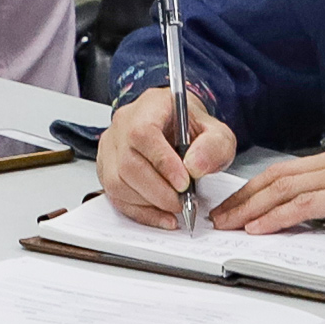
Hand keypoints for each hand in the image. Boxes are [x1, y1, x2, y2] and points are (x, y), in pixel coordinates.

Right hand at [95, 86, 232, 223]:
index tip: (184, 183)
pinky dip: (140, 212)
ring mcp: (110, 148)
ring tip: (175, 206)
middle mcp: (123, 126)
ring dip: (148, 203)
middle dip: (158, 191)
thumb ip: (214, 146)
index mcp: (149, 107)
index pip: (144, 133)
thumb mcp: (217, 132)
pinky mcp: (107, 170)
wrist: (180, 130)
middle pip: (128, 163)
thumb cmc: (193, 129)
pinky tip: (162, 216)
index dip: (162, 162)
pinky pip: (116, 197)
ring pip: (117, 183)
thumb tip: (195, 167)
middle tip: (182, 202)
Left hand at [209, 139, 324, 244]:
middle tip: (220, 216)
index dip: (259, 188)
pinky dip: (278, 216)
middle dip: (246, 197)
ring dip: (252, 209)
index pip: (292, 170)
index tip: (238, 206)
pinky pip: (307, 205)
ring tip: (229, 224)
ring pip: (287, 188)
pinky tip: (260, 228)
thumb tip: (317, 216)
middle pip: (281, 175)